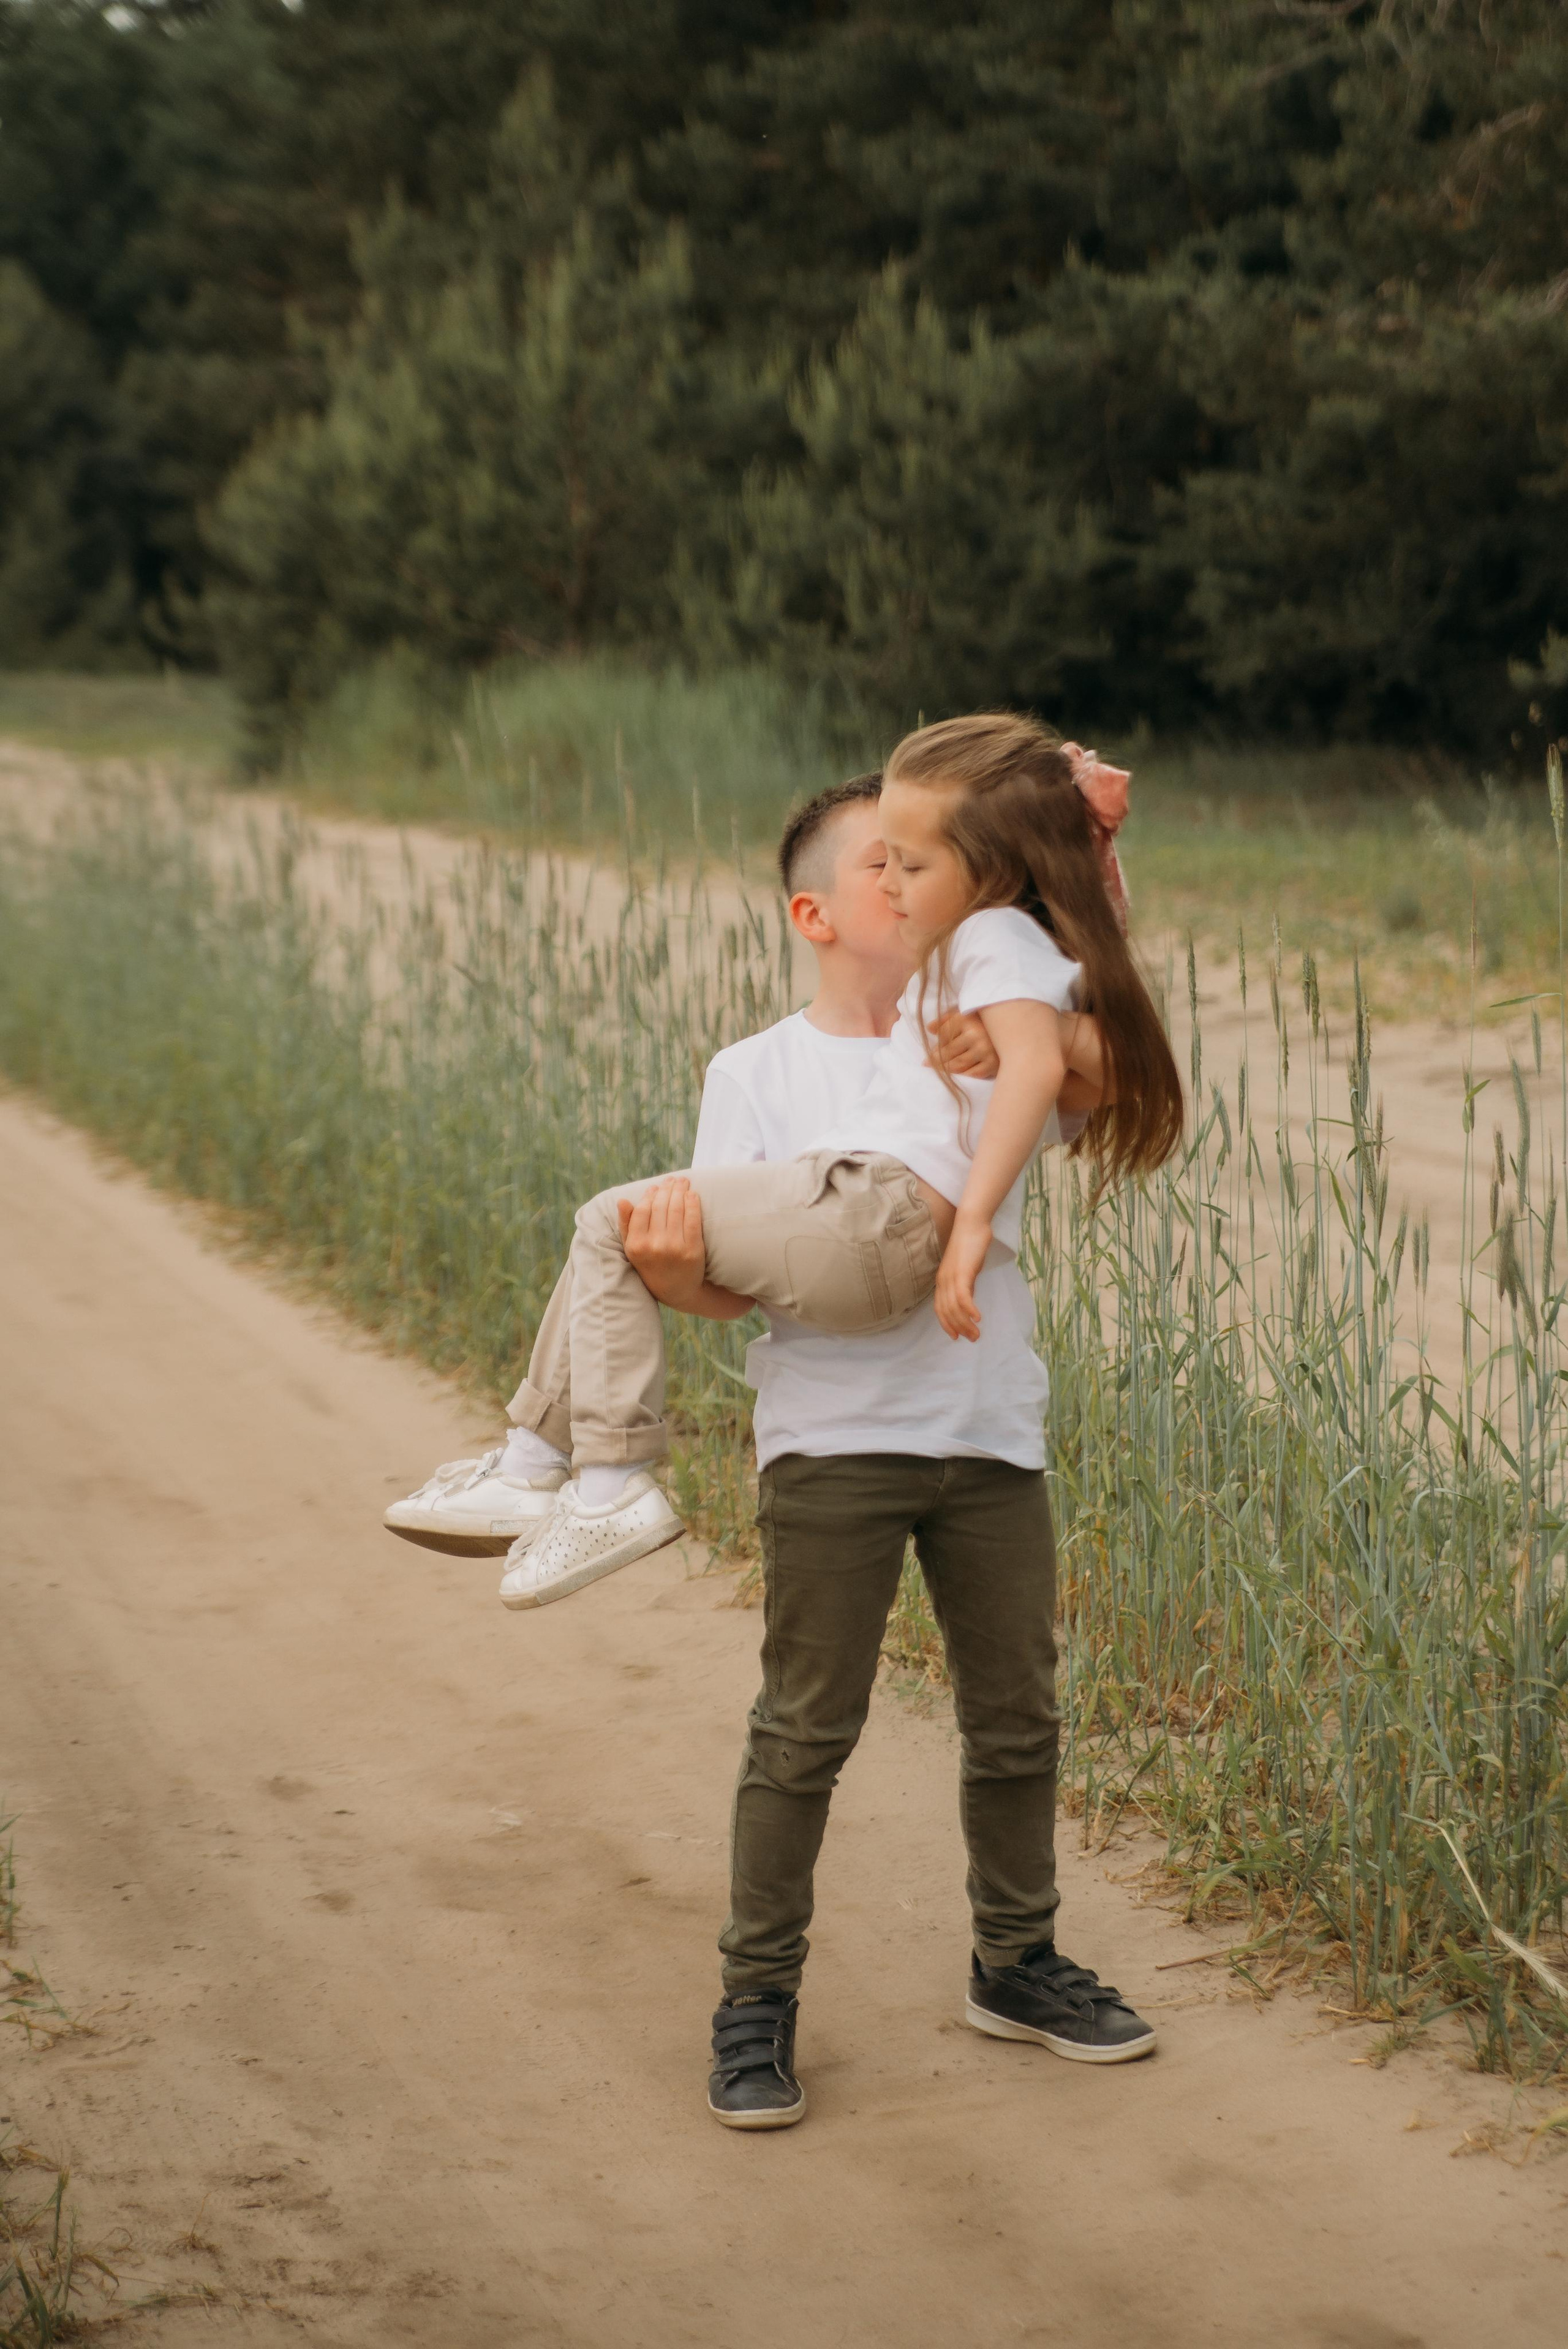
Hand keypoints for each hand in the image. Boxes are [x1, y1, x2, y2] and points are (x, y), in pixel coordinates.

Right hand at [619, 1178, 707, 1310]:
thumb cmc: (652, 1266)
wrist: (678, 1291)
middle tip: (673, 1180)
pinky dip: (693, 1203)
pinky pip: (693, 1220)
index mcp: (636, 1245)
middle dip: (667, 1189)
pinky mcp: (693, 1250)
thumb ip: (626, 1225)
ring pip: (676, 1209)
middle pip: (660, 1207)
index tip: (656, 1187)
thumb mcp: (633, 1250)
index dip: (650, 1195)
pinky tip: (692, 1195)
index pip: (642, 1210)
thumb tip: (622, 1200)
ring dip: (680, 1191)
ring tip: (683, 1182)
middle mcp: (654, 1246)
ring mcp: (674, 1248)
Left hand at [930, 1009, 998, 1080]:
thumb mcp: (965, 1014)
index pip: (943, 1035)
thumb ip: (946, 1020)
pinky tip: (960, 1073)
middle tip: (927, 1064)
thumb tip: (929, 1029)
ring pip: (957, 1065)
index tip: (930, 1055)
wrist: (1016, 1031)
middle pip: (947, 1052)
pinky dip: (964, 1074)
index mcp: (966, 1018)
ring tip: (940, 1070)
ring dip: (946, 1069)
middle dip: (936, 1060)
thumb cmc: (985, 1022)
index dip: (935, 1045)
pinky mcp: (992, 1064)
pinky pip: (972, 1074)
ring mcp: (985, 1050)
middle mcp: (975, 1034)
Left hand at [934, 1213, 991, 1341]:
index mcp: (942, 1280)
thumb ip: (965, 1284)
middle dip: (959, 1328)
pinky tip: (978, 1318)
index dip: (946, 1324)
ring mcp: (951, 1277)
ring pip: (954, 1308)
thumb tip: (968, 1299)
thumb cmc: (971, 1244)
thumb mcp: (966, 1269)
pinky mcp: (962, 1272)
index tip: (956, 1336)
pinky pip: (963, 1296)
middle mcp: (943, 1281)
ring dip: (966, 1324)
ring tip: (977, 1334)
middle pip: (947, 1312)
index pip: (940, 1308)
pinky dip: (969, 1310)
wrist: (971, 1224)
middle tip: (973, 1339)